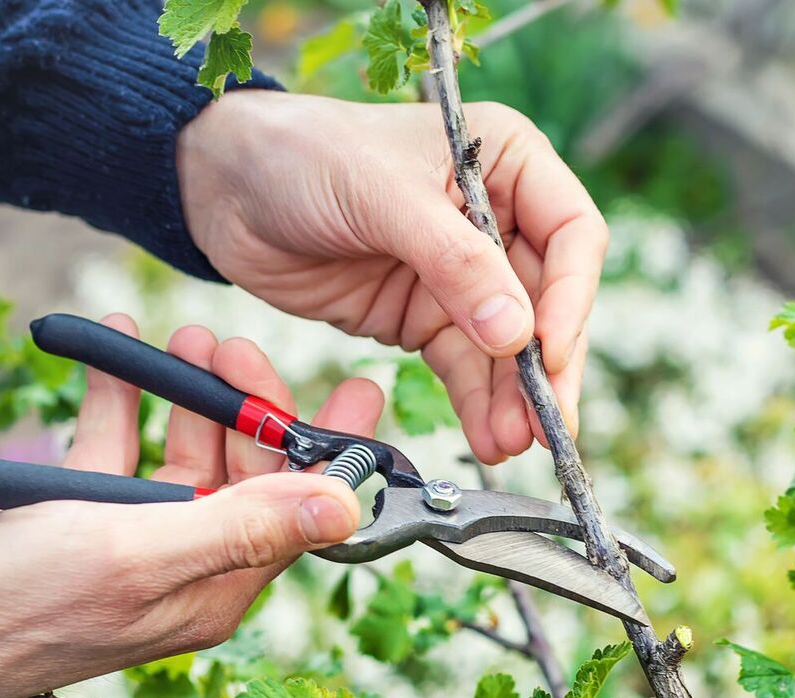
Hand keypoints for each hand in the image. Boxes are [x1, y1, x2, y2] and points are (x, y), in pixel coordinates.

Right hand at [0, 314, 382, 697]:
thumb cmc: (16, 605)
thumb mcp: (139, 556)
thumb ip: (241, 528)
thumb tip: (345, 508)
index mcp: (218, 586)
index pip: (300, 512)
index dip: (332, 449)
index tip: (360, 388)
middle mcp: (190, 565)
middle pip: (247, 475)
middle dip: (250, 407)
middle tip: (237, 347)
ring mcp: (138, 540)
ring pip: (186, 454)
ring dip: (191, 395)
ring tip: (187, 338)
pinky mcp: (85, 517)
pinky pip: (119, 447)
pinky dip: (122, 399)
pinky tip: (117, 349)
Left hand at [177, 91, 606, 463]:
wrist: (222, 188)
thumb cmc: (303, 156)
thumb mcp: (381, 195)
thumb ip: (454, 263)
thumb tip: (518, 334)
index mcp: (508, 162)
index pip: (572, 235)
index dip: (569, 297)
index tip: (546, 349)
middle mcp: (499, 219)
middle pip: (549, 303)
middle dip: (549, 366)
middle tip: (550, 424)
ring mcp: (465, 276)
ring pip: (511, 348)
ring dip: (515, 400)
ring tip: (513, 444)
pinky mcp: (427, 317)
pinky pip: (466, 369)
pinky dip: (478, 405)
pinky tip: (489, 439)